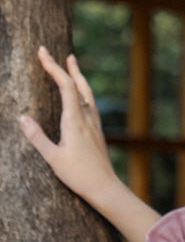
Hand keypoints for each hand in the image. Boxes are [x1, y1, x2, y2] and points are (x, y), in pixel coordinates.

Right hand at [19, 47, 160, 241]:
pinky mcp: (98, 133)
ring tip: (74, 68)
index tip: (42, 53)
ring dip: (80, 79)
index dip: (54, 67)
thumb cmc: (79, 175)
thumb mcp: (53, 158)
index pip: (66, 86)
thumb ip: (37, 137)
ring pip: (89, 95)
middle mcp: (87, 118)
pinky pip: (92, 105)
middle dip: (70, 69)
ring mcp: (95, 125)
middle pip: (80, 86)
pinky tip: (84, 98)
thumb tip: (22, 117)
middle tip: (63, 54)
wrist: (106, 188)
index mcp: (75, 121)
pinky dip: (85, 94)